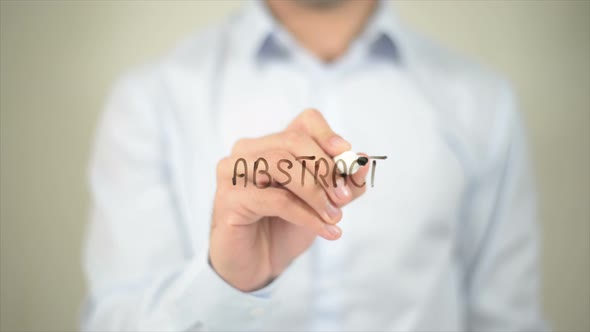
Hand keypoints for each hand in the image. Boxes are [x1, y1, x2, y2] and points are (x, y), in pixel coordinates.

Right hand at [209, 109, 369, 291]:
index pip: (304, 122)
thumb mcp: (323, 204)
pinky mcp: (228, 198)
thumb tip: (364, 162)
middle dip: (325, 169)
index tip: (347, 155)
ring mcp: (232, 172)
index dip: (328, 135)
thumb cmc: (285, 227)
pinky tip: (324, 230)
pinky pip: (275, 199)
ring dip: (315, 192)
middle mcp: (248, 151)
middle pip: (293, 141)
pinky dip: (305, 214)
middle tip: (343, 198)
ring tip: (334, 216)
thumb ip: (343, 184)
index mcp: (272, 144)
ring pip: (281, 165)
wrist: (258, 264)